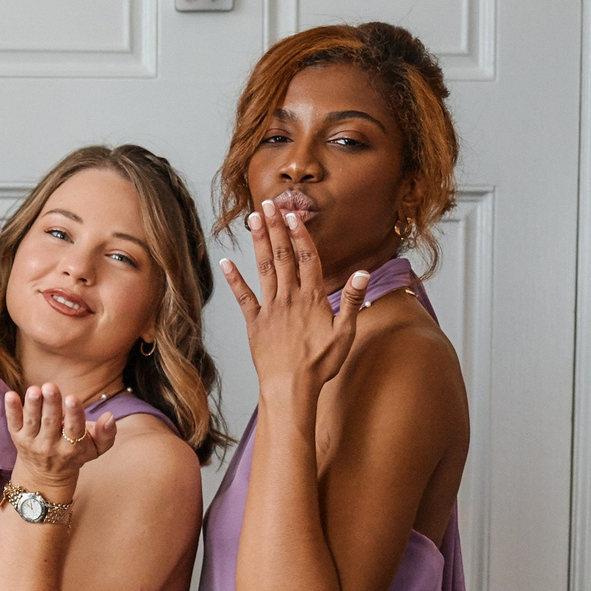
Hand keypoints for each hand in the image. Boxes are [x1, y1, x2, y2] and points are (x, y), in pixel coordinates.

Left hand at [2, 382, 115, 492]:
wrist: (46, 475)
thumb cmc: (76, 453)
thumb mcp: (96, 448)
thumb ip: (106, 434)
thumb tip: (110, 416)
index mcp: (72, 447)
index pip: (74, 429)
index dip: (74, 414)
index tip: (72, 398)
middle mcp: (50, 446)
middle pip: (51, 423)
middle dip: (51, 404)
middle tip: (50, 387)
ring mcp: (32, 442)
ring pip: (32, 422)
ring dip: (32, 405)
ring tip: (34, 390)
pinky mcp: (17, 437)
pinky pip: (13, 422)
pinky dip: (11, 410)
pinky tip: (10, 395)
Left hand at [221, 195, 368, 402]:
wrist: (290, 387)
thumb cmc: (321, 364)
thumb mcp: (345, 333)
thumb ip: (353, 301)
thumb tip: (365, 273)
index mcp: (312, 298)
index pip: (307, 257)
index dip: (300, 234)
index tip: (293, 214)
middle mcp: (289, 298)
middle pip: (283, 256)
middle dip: (275, 228)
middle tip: (268, 204)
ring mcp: (270, 308)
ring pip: (264, 269)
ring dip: (259, 242)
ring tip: (253, 219)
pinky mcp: (254, 322)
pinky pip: (243, 297)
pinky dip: (234, 279)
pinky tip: (226, 262)